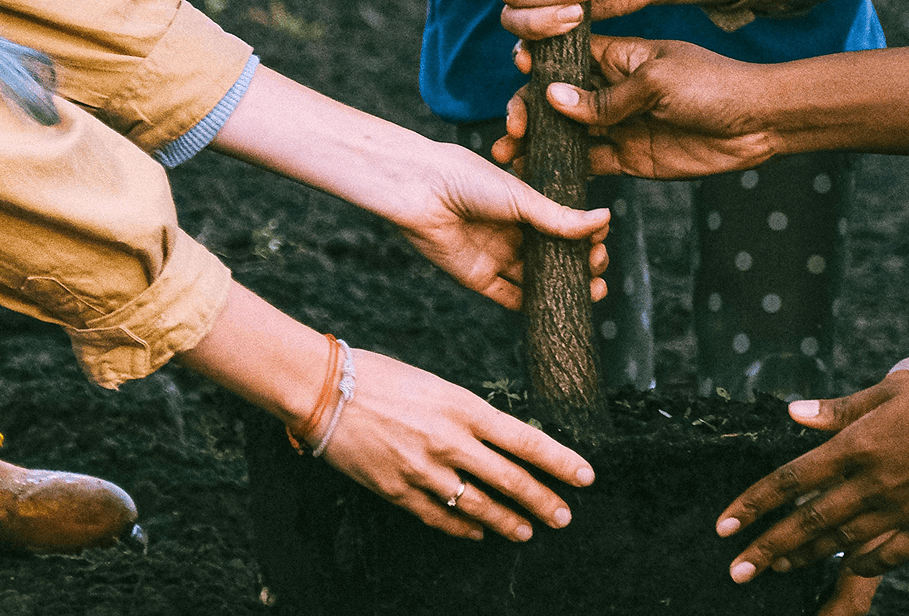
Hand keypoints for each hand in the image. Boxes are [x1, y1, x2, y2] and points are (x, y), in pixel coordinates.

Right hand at [323, 349, 595, 541]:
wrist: (322, 389)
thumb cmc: (379, 375)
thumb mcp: (436, 383)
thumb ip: (467, 414)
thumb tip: (498, 439)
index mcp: (463, 406)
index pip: (526, 439)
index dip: (560, 461)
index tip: (586, 476)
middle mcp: (449, 441)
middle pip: (511, 479)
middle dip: (543, 501)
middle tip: (564, 516)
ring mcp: (423, 470)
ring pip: (479, 506)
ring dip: (508, 522)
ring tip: (528, 531)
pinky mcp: (396, 491)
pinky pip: (439, 517)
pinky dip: (464, 528)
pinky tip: (479, 534)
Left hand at [396, 140, 609, 308]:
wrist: (421, 191)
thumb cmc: (468, 180)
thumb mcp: (522, 197)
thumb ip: (560, 217)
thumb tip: (604, 219)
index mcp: (524, 205)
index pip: (564, 226)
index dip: (585, 236)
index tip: (601, 240)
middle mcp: (513, 232)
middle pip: (555, 256)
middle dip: (582, 264)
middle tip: (598, 268)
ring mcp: (497, 255)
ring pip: (537, 279)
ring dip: (564, 287)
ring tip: (594, 292)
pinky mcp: (479, 277)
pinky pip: (509, 297)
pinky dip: (532, 306)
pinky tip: (556, 309)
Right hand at [492, 35, 781, 178]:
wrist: (758, 122)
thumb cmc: (714, 85)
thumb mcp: (657, 82)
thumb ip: (606, 97)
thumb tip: (553, 98)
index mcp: (617, 58)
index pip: (566, 58)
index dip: (537, 66)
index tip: (516, 76)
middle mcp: (612, 91)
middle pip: (558, 100)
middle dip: (529, 113)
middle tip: (509, 133)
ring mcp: (619, 125)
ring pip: (568, 134)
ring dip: (539, 144)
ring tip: (509, 159)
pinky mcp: (629, 157)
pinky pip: (589, 164)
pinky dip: (565, 171)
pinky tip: (540, 179)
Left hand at [716, 369, 908, 586]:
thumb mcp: (889, 389)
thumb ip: (838, 410)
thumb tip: (791, 414)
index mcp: (856, 445)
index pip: (790, 479)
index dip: (753, 503)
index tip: (725, 525)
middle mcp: (872, 482)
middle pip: (807, 521)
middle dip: (766, 548)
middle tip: (736, 571)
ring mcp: (902, 510)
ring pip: (840, 542)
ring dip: (804, 558)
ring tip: (775, 570)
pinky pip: (885, 554)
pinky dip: (858, 561)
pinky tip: (841, 563)